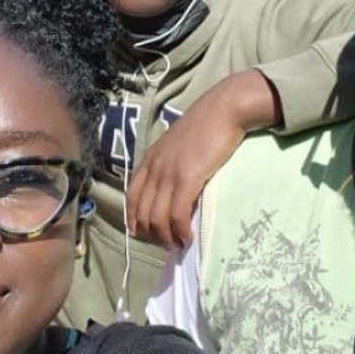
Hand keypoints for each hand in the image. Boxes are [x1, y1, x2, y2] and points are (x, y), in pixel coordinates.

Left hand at [126, 70, 279, 248]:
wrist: (223, 109)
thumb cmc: (206, 126)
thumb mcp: (177, 145)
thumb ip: (170, 164)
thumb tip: (173, 190)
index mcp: (149, 160)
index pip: (131, 199)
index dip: (135, 222)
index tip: (149, 235)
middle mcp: (154, 169)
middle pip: (141, 213)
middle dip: (151, 236)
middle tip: (167, 244)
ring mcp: (169, 174)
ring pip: (156, 219)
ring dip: (166, 238)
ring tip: (178, 244)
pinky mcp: (188, 178)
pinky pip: (176, 214)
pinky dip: (180, 231)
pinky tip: (188, 237)